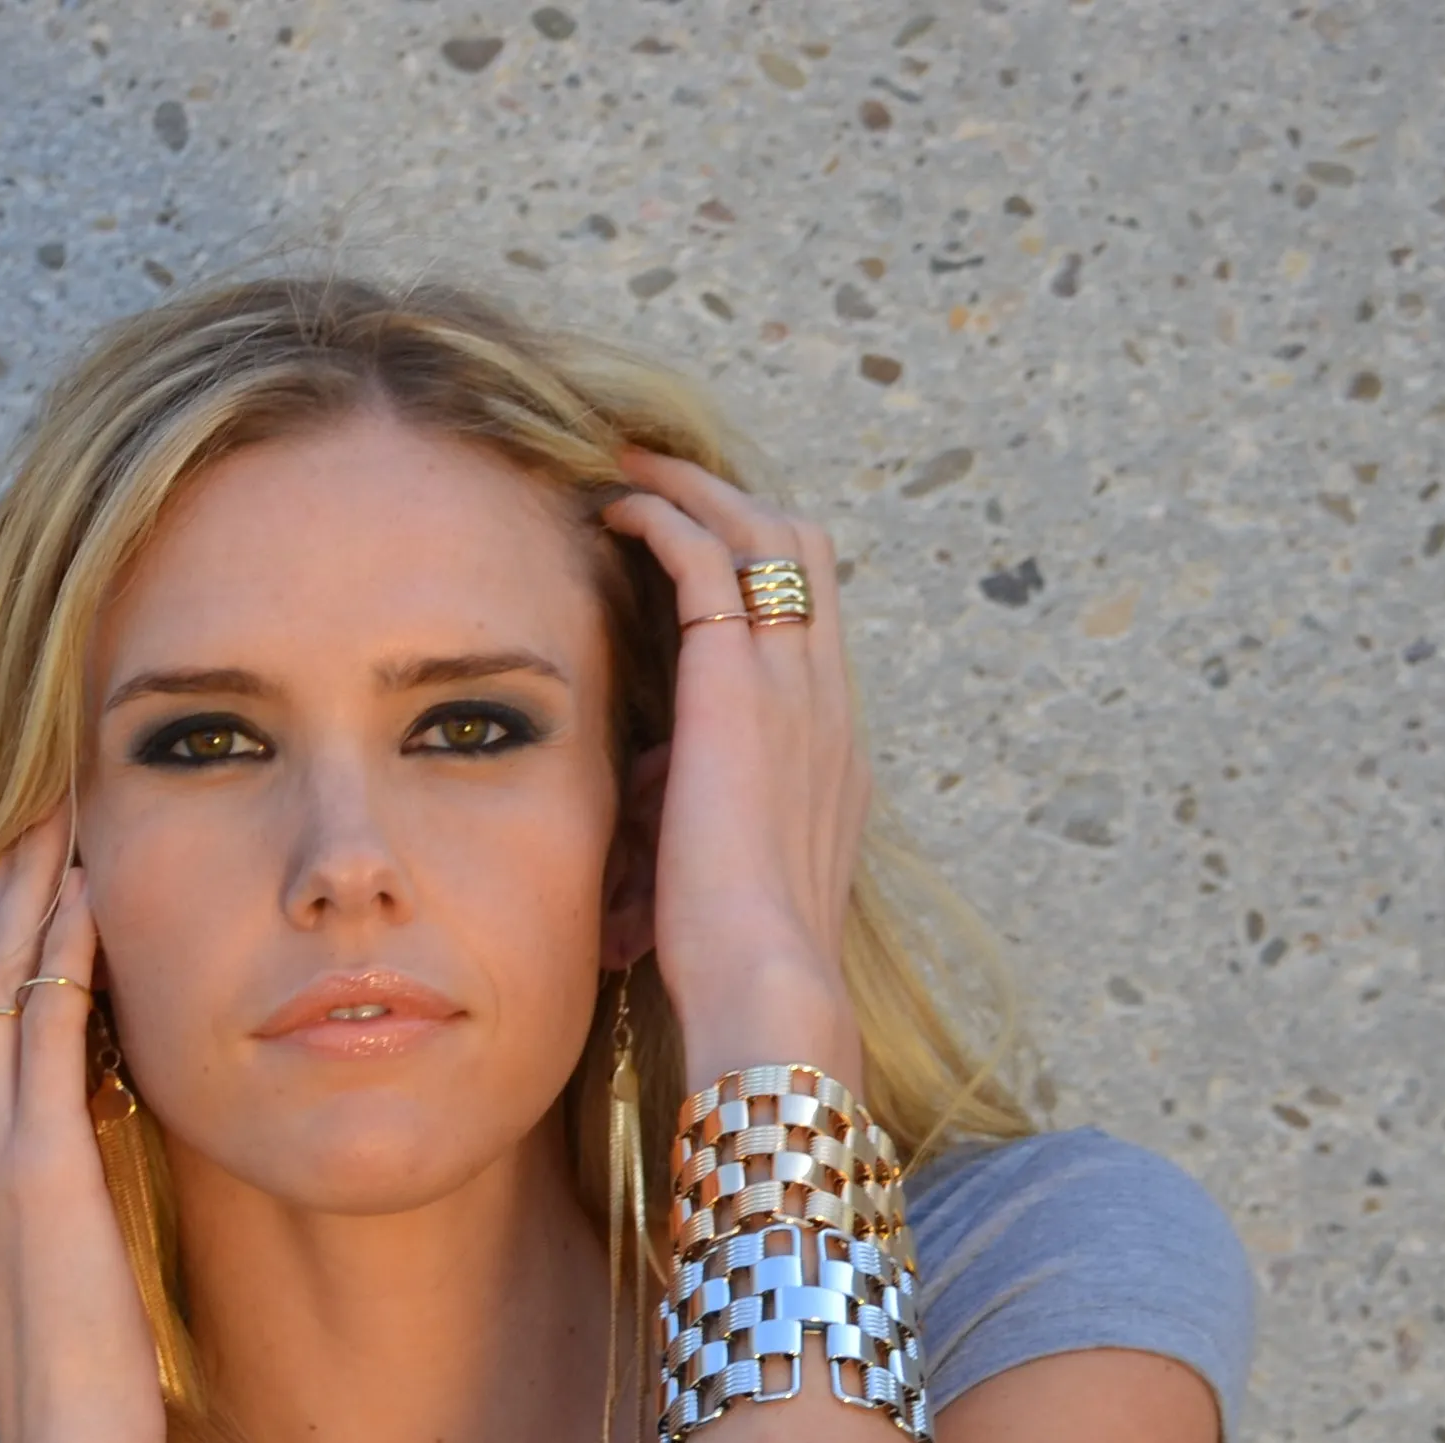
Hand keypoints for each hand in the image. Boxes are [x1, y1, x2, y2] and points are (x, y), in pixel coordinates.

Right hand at [0, 808, 173, 1442]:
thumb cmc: (87, 1377)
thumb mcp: (69, 1250)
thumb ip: (73, 1173)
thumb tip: (109, 1104)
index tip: (33, 843)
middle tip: (41, 786)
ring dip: (27, 883)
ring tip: (65, 802)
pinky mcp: (34, 1163)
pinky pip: (41, 1022)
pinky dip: (61, 943)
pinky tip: (93, 884)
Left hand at [600, 449, 873, 1075]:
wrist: (763, 977)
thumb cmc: (728, 953)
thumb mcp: (714, 866)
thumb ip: (685, 811)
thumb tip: (641, 796)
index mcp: (828, 744)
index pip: (811, 618)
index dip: (759, 564)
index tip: (697, 541)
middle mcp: (825, 697)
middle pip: (805, 552)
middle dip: (735, 499)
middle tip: (663, 473)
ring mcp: (792, 683)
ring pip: (768, 535)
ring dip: (699, 488)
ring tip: (635, 463)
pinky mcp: (738, 682)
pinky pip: (708, 559)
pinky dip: (666, 519)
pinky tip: (616, 509)